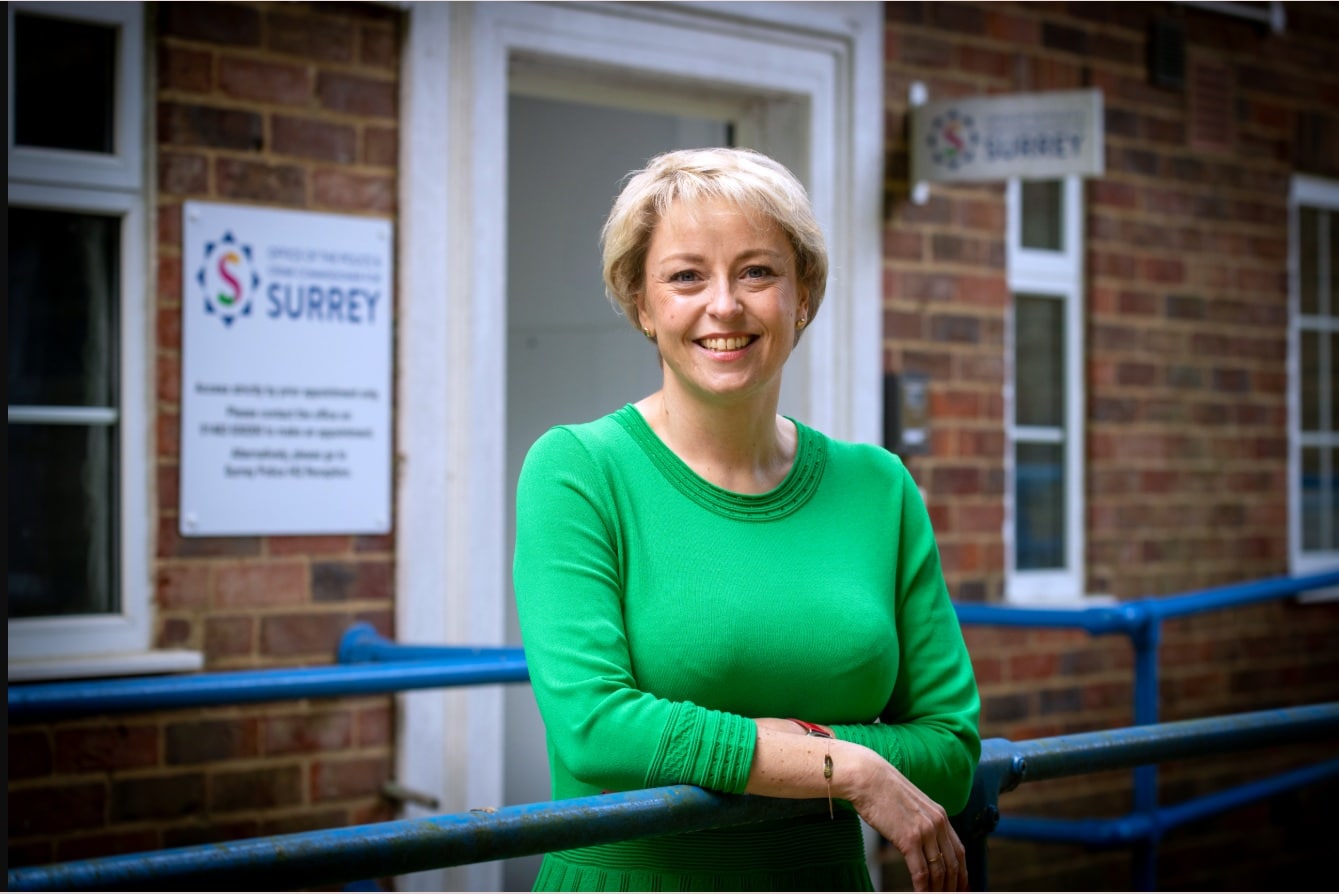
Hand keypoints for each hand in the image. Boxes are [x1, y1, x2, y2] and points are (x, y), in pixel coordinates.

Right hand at [845, 760, 966, 891]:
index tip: (961, 886)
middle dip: (952, 886)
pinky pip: (920, 872)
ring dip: (937, 890)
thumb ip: (922, 822)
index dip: (962, 873)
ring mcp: (925, 831)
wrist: (867, 777)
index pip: (959, 851)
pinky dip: (922, 888)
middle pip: (952, 864)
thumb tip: (922, 843)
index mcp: (940, 815)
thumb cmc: (882, 791)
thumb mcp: (912, 805)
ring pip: (938, 871)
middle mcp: (937, 823)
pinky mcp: (909, 839)